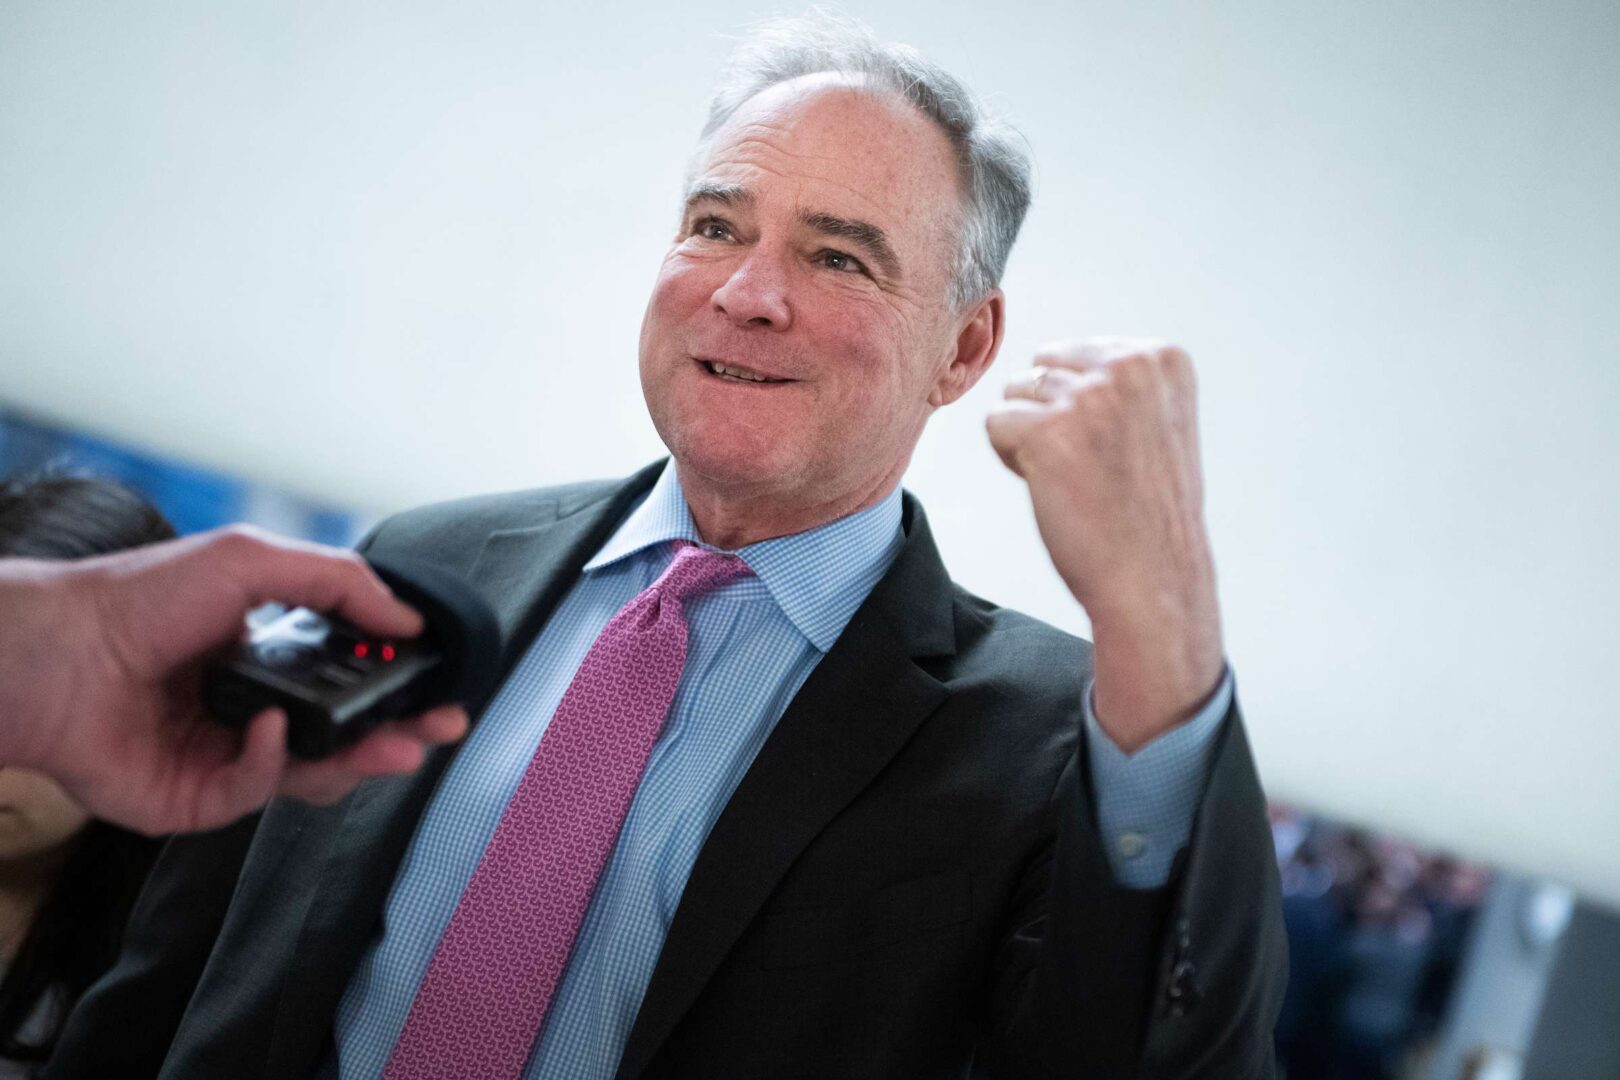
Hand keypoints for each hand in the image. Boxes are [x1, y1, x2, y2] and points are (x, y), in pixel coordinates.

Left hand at [0, 526, 468, 834]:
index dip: (397, 685)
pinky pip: (257, 793)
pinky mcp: (194, 799)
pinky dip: (271, 762)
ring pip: (314, 773)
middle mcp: (254, 709)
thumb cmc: (137, 598)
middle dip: (400, 733)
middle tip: (439, 726)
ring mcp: (226, 757)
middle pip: (345, 735)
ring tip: (395, 745)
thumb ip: (339, 583)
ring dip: (360, 759)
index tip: (438, 684)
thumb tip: (407, 618)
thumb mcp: (251, 561)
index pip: (351, 680)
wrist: (56, 654)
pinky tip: (268, 730)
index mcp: (270, 655)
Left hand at [986, 337, 1223, 751]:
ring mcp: (1088, 397)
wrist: (1153, 578)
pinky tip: (1052, 488)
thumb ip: (1117, 380)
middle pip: (1042, 367)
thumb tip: (1047, 359)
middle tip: (1089, 466)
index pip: (1076, 353)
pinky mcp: (1047, 431)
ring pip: (1015, 395)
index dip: (1080, 406)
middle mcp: (1129, 367)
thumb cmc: (1146, 511)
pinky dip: (1012, 459)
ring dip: (1030, 438)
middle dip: (1050, 414)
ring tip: (1074, 478)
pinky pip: (994, 424)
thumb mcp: (1155, 422)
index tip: (1114, 448)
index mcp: (1161, 358)